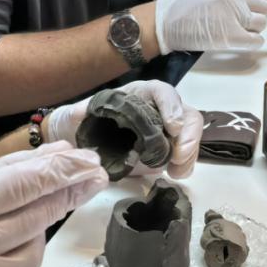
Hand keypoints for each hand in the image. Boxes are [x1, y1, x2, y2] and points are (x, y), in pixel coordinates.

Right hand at [0, 143, 106, 266]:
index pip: (20, 188)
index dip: (60, 173)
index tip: (89, 162)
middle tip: (89, 177)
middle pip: (32, 222)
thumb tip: (62, 154)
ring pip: (32, 259)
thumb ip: (7, 172)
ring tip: (8, 233)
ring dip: (32, 240)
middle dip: (65, 195)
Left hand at [45, 80, 202, 178]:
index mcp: (137, 95)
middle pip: (185, 114)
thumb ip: (80, 112)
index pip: (161, 92)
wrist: (80, 141)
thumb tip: (82, 112)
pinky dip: (185, 165)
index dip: (171, 106)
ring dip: (189, 153)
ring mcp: (163, 130)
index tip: (172, 126)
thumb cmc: (81, 121)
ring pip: (188, 134)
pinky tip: (175, 174)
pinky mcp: (163, 150)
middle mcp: (156, 108)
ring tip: (177, 172)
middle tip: (178, 157)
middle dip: (188, 134)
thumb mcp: (77, 114)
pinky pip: (183, 154)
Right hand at [154, 0, 266, 53]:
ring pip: (262, 24)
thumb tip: (250, 3)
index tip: (257, 12)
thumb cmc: (183, 7)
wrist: (166, 21)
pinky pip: (256, 40)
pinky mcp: (232, 35)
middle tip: (243, 24)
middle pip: (264, 8)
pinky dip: (252, 43)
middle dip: (256, 17)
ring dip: (253, 30)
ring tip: (237, 32)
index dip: (261, 4)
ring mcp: (236, 15)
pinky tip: (240, 42)